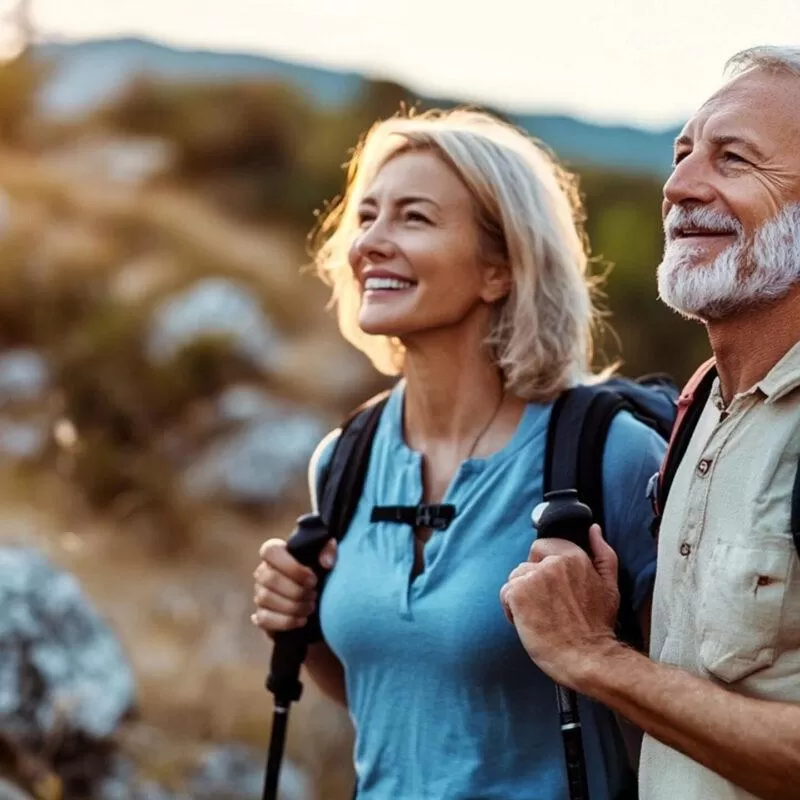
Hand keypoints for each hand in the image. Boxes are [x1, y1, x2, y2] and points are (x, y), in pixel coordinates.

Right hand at [251, 536, 336, 636]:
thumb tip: (326, 563)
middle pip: (270, 579)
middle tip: (315, 595)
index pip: (270, 551)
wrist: (318, 598)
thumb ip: (329, 551)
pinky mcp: (261, 616)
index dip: (292, 566)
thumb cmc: (319, 571)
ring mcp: (259, 594)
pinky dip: (285, 621)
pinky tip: (302, 620)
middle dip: (296, 590)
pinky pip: (264, 619)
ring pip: (266, 599)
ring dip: (293, 606)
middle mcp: (263, 572)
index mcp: (275, 552)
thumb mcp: (327, 556)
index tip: (313, 579)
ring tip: (311, 607)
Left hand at [500, 525, 620, 687]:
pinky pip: (505, 595)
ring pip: (515, 580)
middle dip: (532, 584)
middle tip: (548, 608)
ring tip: (539, 618)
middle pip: (526, 565)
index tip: (551, 589)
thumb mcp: (609, 586)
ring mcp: (533, 577)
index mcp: (573, 557)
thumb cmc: (597, 627)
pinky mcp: (518, 593)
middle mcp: (552, 563)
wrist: (588, 658)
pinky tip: (529, 624)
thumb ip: (602, 554)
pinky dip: (512, 611)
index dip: (542, 567)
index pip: (542, 546)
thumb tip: (594, 530)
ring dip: (521, 598)